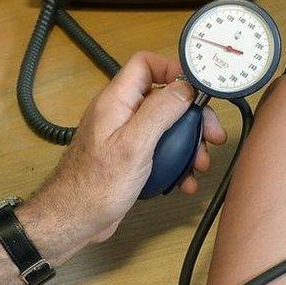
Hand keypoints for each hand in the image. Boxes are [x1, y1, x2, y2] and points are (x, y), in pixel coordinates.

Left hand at [32, 52, 226, 242]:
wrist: (73, 220)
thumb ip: (159, 112)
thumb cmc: (95, 186)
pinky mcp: (129, 158)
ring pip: (165, 127)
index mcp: (116, 101)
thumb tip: (185, 87)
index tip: (199, 88)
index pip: (145, 64)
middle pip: (163, 98)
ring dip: (188, 144)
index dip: (174, 69)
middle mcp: (120, 114)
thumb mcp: (134, 145)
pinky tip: (184, 180)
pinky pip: (159, 151)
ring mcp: (124, 136)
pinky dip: (175, 163)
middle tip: (211, 135)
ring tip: (200, 163)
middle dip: (191, 116)